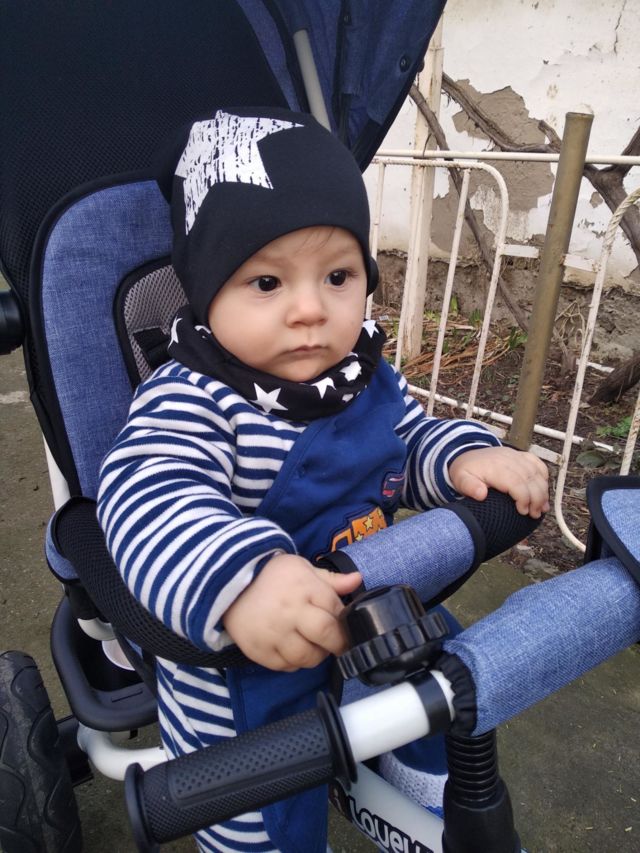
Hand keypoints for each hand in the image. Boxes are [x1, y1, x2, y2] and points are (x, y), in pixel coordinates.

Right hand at [222, 553, 361, 670]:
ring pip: (307, 657)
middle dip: (337, 643)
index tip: (344, 627)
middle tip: (336, 644)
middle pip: (325, 636)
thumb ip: (330, 580)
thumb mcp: (302, 568)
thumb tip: (357, 580)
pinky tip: (292, 649)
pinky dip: (294, 662)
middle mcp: (290, 612)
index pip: (336, 611)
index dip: (344, 622)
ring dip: (316, 655)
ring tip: (312, 645)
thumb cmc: (272, 574)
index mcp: (304, 588)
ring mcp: (273, 634)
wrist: (228, 582)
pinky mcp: (258, 650)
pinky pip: (285, 666)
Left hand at [449, 446, 549, 517]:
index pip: (516, 482)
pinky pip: (537, 463)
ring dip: (543, 491)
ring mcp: (515, 456)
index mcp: (494, 467)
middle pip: (530, 479)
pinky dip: (544, 477)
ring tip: (542, 508)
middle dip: (537, 498)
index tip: (523, 511)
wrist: (467, 454)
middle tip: (535, 514)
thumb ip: (469, 487)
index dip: (524, 498)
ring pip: (537, 472)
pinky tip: (544, 491)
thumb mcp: (460, 480)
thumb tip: (481, 494)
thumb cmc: (466, 470)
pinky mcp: (520, 456)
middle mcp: (508, 459)